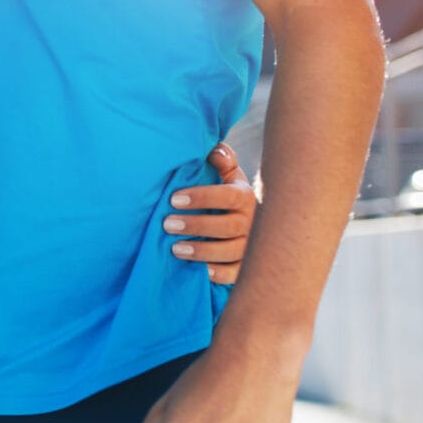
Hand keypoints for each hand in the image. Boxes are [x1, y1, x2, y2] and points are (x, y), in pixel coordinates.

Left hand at [163, 143, 256, 283]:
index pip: (227, 196)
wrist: (255, 225)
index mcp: (245, 197)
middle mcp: (252, 223)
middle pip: (227, 227)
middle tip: (167, 224)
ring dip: (202, 251)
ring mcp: (251, 247)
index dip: (201, 197)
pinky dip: (219, 274)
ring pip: (230, 252)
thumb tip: (214, 149)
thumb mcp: (229, 176)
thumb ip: (222, 161)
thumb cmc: (230, 196)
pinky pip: (235, 274)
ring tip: (175, 248)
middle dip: (196, 225)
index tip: (174, 199)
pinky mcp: (246, 267)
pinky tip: (201, 271)